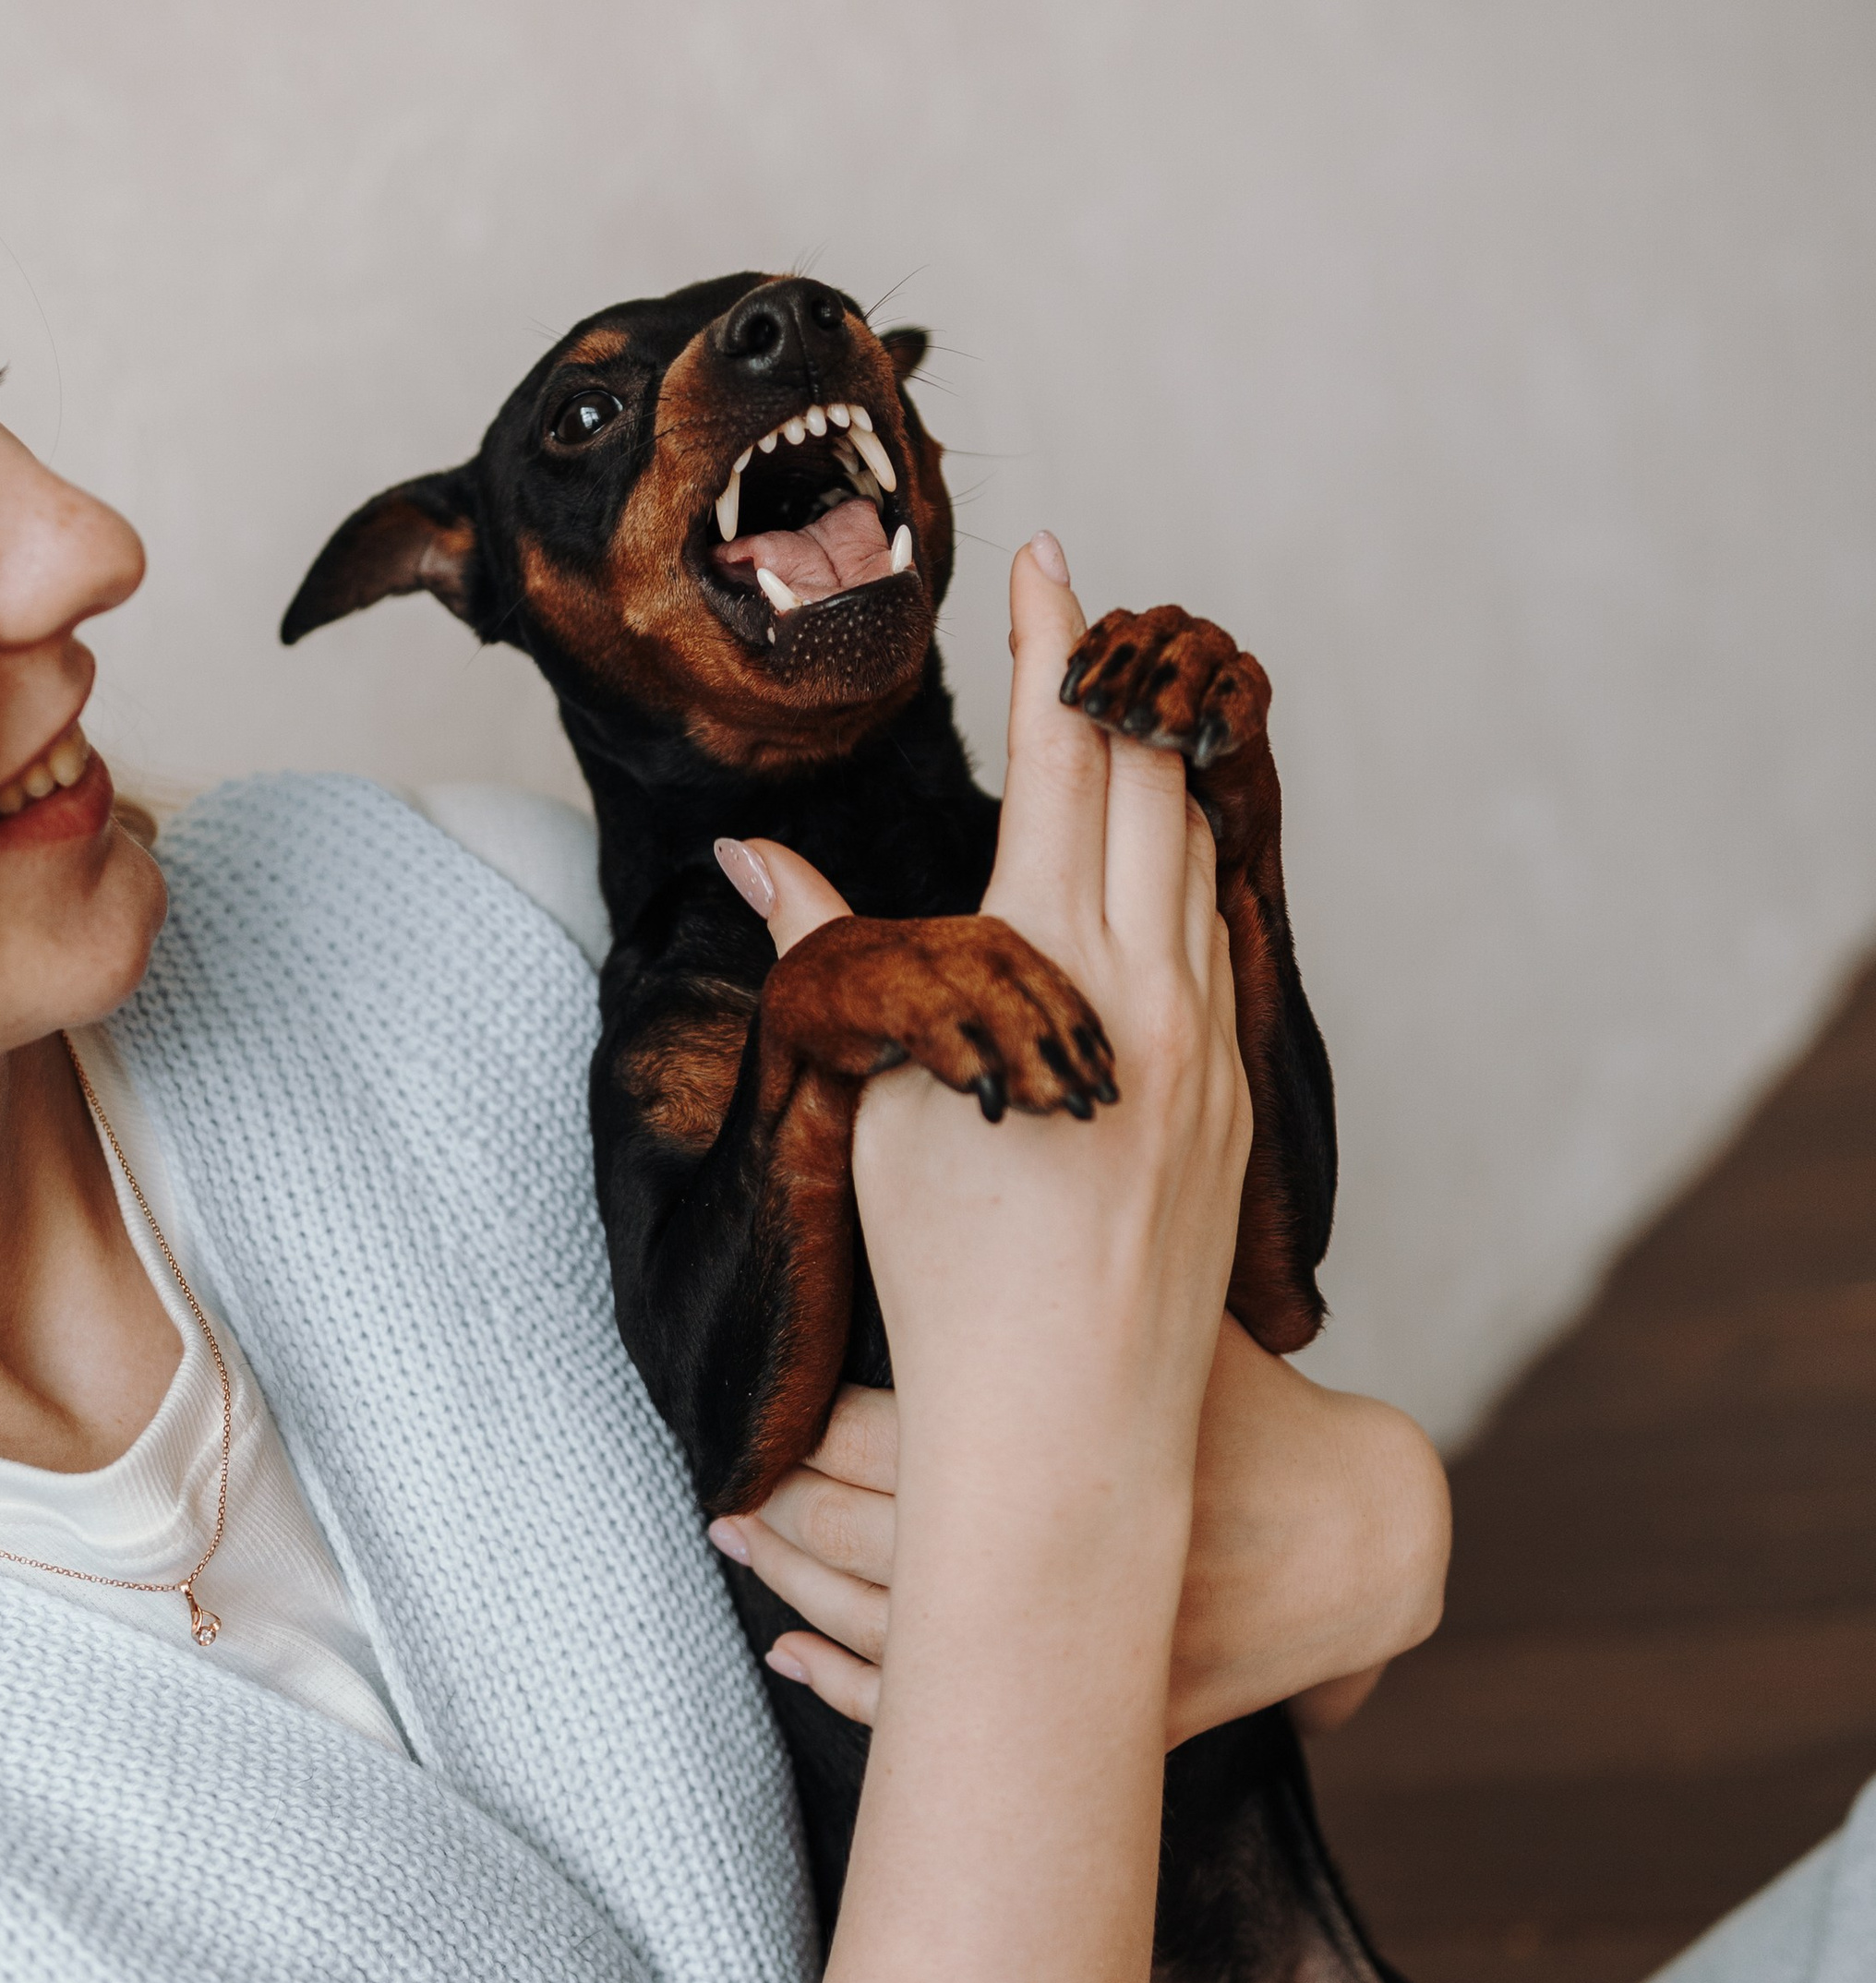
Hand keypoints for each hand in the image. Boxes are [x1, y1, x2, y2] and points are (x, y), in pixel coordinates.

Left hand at [713, 1340, 1447, 1745]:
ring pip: (905, 1636)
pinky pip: (953, 1721)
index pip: (911, 1447)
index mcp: (1085, 1456)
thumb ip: (1090, 1281)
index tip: (757, 1429)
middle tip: (723, 1500)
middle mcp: (1078, 1559)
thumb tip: (992, 1169)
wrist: (1372, 1541)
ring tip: (742, 1551)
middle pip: (883, 1544)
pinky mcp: (1099, 1712)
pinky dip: (860, 1690)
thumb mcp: (1183, 1329)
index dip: (815, 1442)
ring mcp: (1088, 1654)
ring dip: (803, 1597)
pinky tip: (793, 1657)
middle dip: (789, 1520)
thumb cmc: (1263, 1416)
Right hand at [726, 534, 1250, 1581]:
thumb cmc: (946, 1272)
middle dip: (1114, 686)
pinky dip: (1184, 873)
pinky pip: (1217, 944)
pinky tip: (1160, 863)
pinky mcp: (1233, 1101)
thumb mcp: (875, 1096)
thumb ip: (836, 951)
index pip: (1061, 761)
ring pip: (1197, 860)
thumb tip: (749, 856)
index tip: (1050, 555)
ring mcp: (1210, 1045)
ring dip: (1156, 779)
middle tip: (1087, 609)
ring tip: (1118, 718)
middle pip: (1148, 783)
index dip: (1049, 647)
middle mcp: (1156, 989)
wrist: (1072, 1427)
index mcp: (1054, 970)